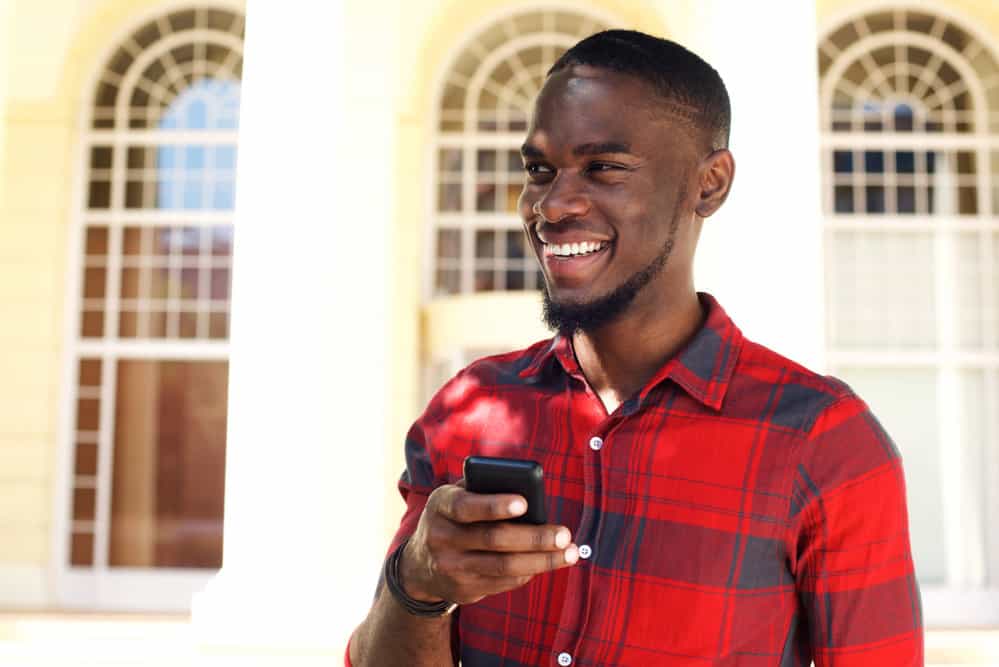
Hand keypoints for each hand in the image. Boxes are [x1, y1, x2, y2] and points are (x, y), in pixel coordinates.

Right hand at [399, 482, 578, 605]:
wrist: (420, 565)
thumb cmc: (453, 517)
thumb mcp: (456, 496)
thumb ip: (483, 488)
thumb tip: (528, 489)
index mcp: (440, 506)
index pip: (466, 506)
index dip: (495, 505)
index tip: (526, 503)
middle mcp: (441, 538)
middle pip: (493, 540)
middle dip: (533, 537)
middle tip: (564, 534)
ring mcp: (452, 568)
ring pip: (503, 567)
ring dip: (541, 561)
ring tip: (569, 553)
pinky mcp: (463, 590)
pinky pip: (503, 582)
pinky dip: (529, 572)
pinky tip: (547, 562)